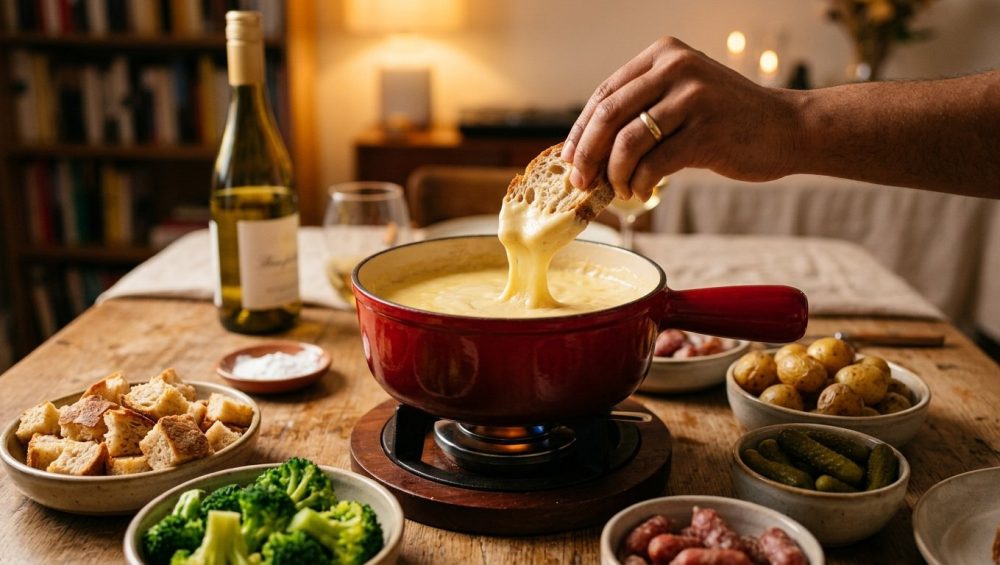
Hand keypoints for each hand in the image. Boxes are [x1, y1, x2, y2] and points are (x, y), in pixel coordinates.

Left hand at [562, 37, 802, 199]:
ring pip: (627, 142)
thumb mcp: (682, 96)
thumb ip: (642, 109)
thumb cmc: (727, 120)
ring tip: (617, 190)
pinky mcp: (706, 132)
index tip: (568, 159)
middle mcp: (676, 68)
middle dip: (586, 155)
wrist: (788, 128)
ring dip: (614, 174)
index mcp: (663, 54)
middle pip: (608, 116)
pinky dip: (639, 183)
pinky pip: (654, 164)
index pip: (605, 94)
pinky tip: (640, 192)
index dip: (579, 132)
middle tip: (580, 182)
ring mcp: (692, 97)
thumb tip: (587, 150)